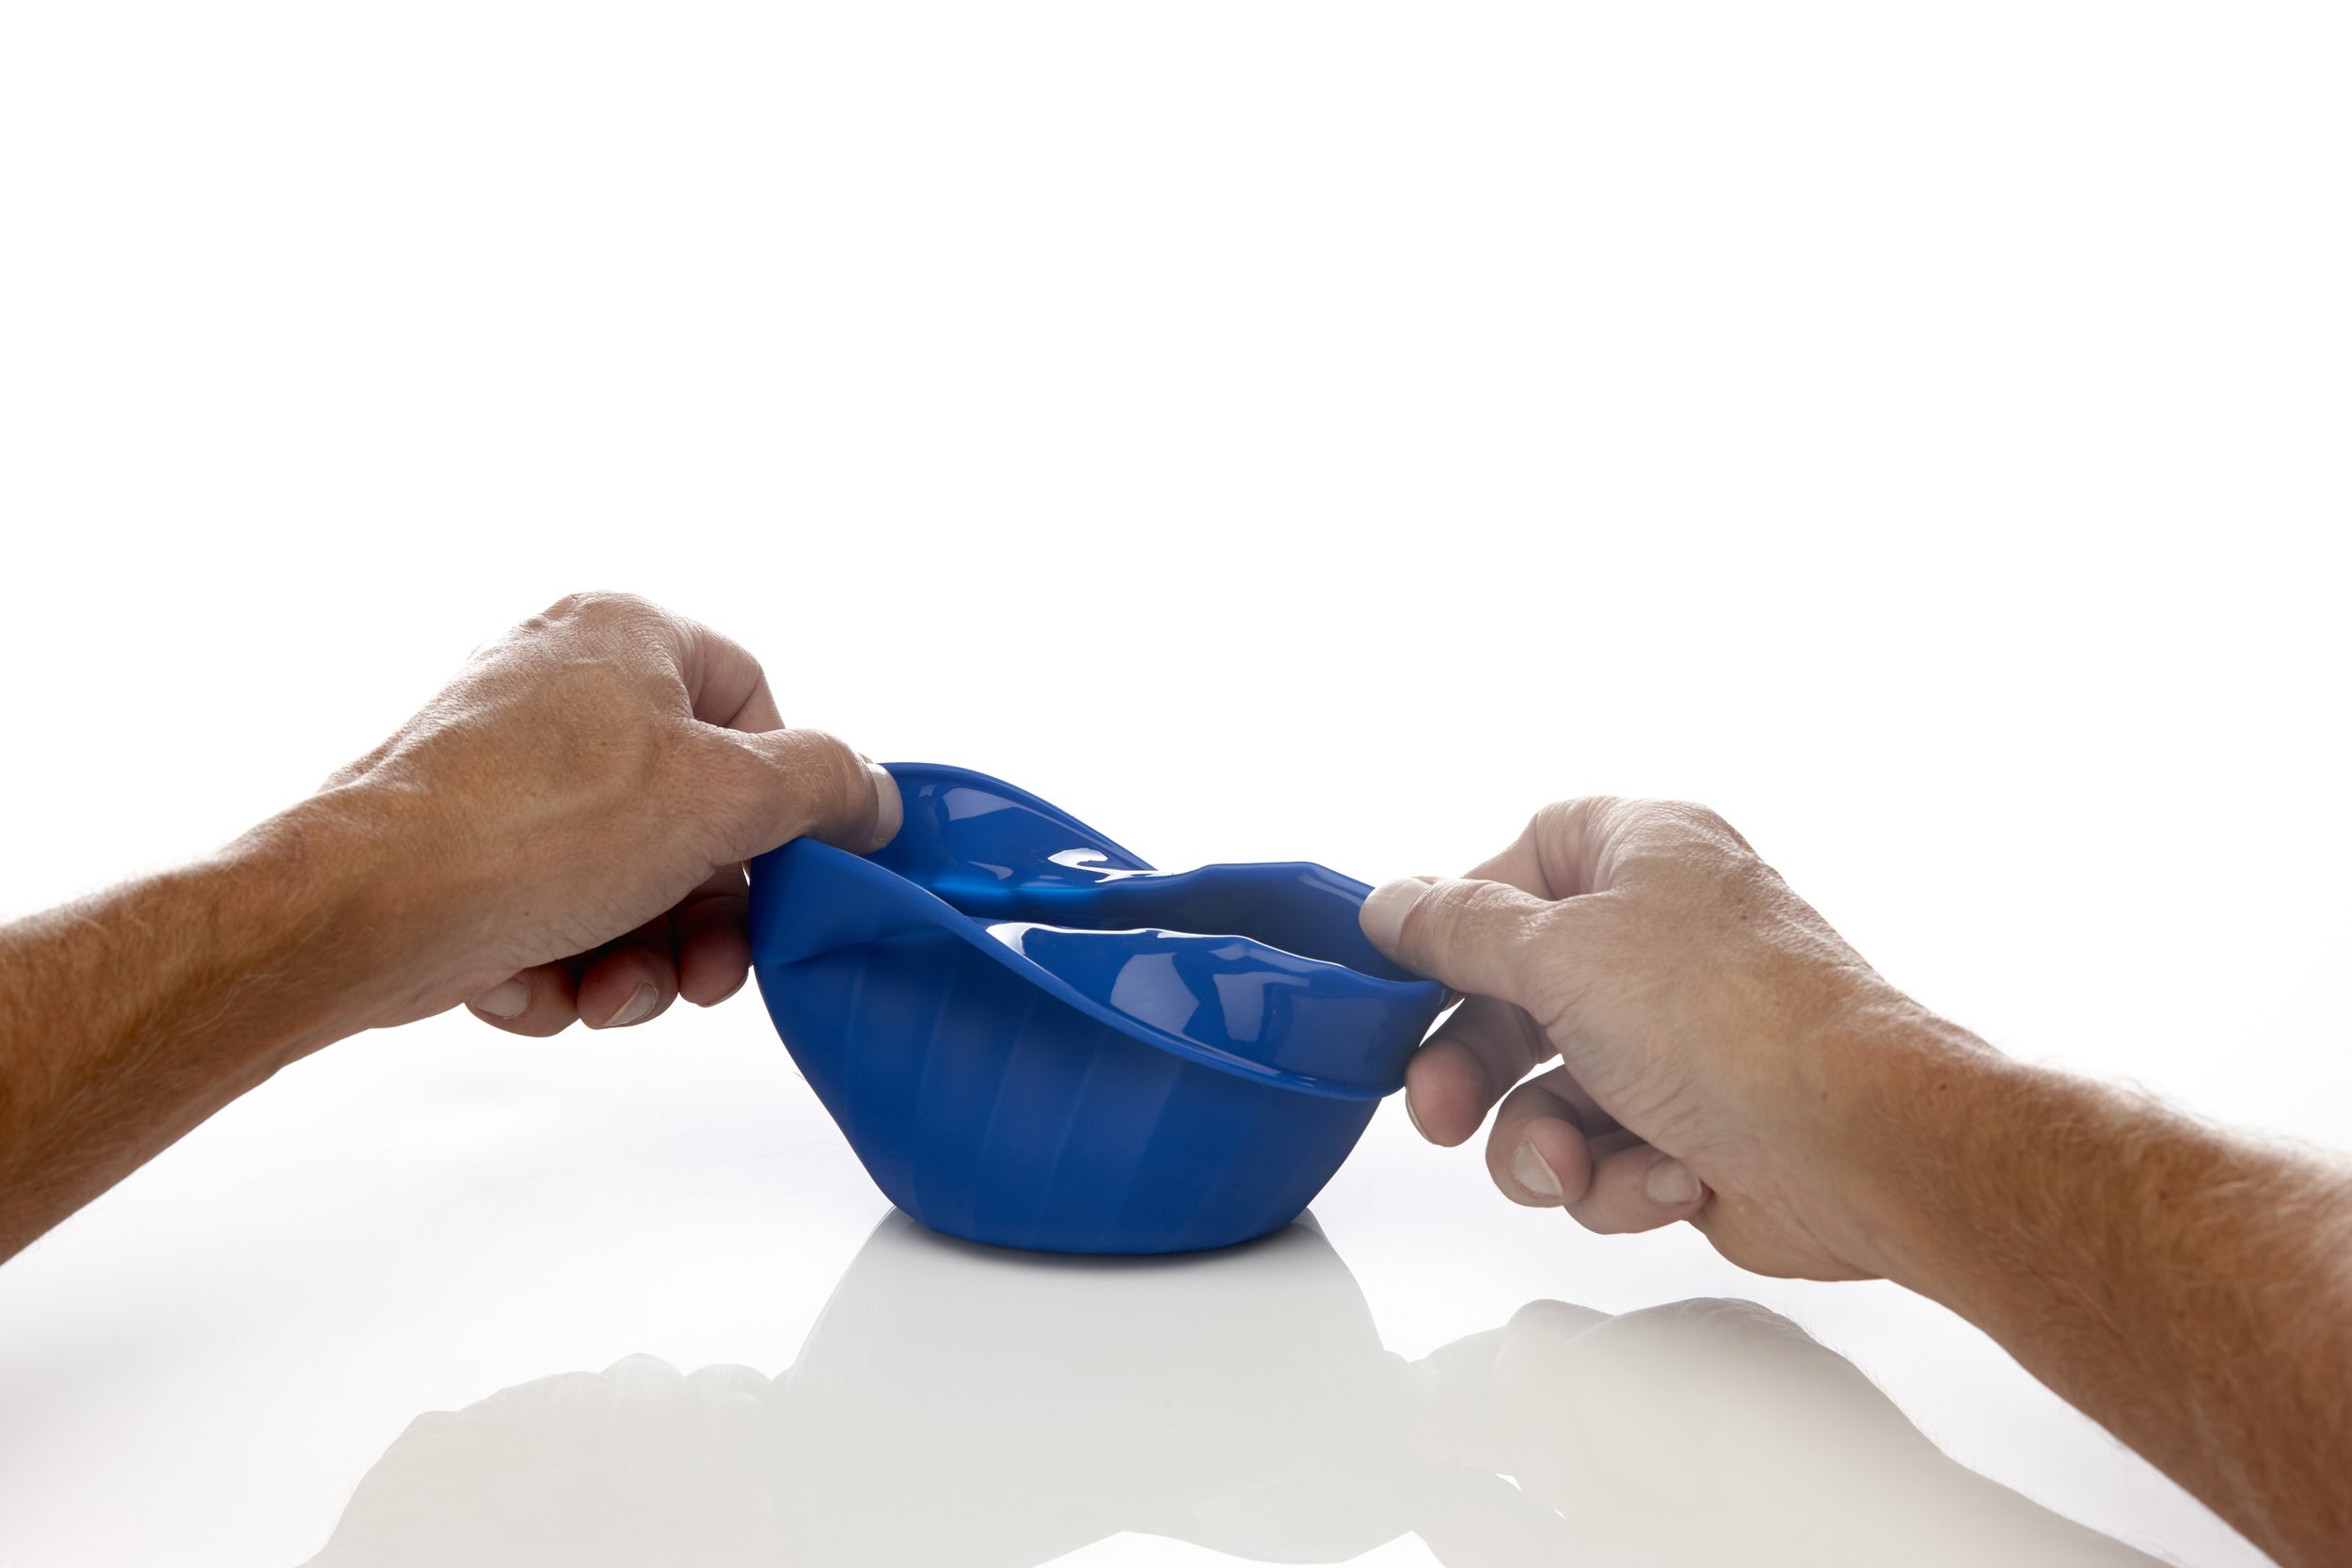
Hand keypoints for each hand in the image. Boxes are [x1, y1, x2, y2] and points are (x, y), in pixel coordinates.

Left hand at [318, 591, 899, 1033]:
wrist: (361, 911)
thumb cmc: (531, 827)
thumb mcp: (725, 795)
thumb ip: (823, 785)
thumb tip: (871, 794)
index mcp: (625, 635)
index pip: (754, 704)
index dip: (782, 802)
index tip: (795, 872)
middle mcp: (561, 686)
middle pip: (693, 814)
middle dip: (706, 915)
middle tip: (708, 972)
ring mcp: (506, 768)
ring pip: (627, 878)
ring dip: (639, 956)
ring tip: (614, 994)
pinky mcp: (462, 847)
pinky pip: (555, 910)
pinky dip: (564, 963)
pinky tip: (542, 984)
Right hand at [1358, 798, 1969, 1280]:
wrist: (1860, 1149)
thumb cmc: (1731, 1023)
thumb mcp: (1559, 953)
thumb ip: (1459, 930)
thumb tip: (1392, 903)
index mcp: (1644, 854)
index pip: (1521, 862)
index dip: (1460, 921)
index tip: (1406, 978)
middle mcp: (1663, 935)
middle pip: (1516, 995)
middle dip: (1477, 1070)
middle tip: (1440, 1116)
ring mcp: (1681, 1036)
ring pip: (1550, 1092)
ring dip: (1546, 1142)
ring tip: (1571, 1167)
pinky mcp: (1695, 1126)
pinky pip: (1605, 1152)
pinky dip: (1620, 1178)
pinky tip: (1669, 1178)